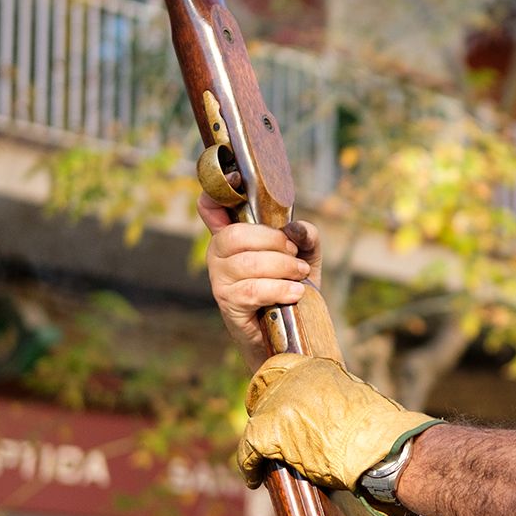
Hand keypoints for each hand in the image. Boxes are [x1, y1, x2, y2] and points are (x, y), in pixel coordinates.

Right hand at [199, 192, 320, 369]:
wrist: (290, 333)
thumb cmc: (291, 289)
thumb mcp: (304, 256)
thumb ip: (305, 236)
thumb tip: (295, 229)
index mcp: (233, 236)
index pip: (211, 208)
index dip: (215, 194)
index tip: (231, 182)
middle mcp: (218, 254)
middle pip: (236, 235)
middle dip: (273, 242)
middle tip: (295, 255)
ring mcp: (219, 279)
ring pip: (248, 264)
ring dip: (283, 268)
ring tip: (300, 275)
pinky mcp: (228, 303)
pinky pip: (253, 290)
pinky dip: (280, 289)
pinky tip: (295, 292)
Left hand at [239, 353, 439, 491]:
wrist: (379, 447)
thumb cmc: (378, 430)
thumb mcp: (354, 397)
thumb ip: (331, 396)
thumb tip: (324, 413)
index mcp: (315, 367)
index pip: (279, 366)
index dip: (269, 383)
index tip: (266, 396)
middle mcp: (294, 380)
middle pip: (263, 393)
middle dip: (262, 412)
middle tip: (265, 432)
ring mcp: (280, 404)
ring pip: (256, 422)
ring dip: (256, 441)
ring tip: (259, 460)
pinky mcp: (271, 431)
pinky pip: (248, 450)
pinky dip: (249, 466)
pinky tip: (254, 478)